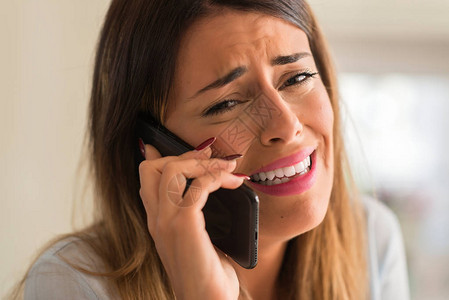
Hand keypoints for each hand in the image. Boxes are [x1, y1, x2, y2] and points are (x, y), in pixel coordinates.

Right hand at [138, 138, 245, 299]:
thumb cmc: (209, 274)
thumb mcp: (198, 240)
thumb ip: (196, 215)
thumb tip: (206, 190)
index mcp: (158, 222)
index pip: (147, 178)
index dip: (162, 156)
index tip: (190, 149)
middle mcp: (157, 219)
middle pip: (154, 167)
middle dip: (186, 155)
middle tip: (213, 158)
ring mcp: (167, 222)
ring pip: (173, 169)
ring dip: (205, 162)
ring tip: (228, 167)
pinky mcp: (185, 225)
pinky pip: (198, 185)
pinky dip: (217, 176)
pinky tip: (233, 182)